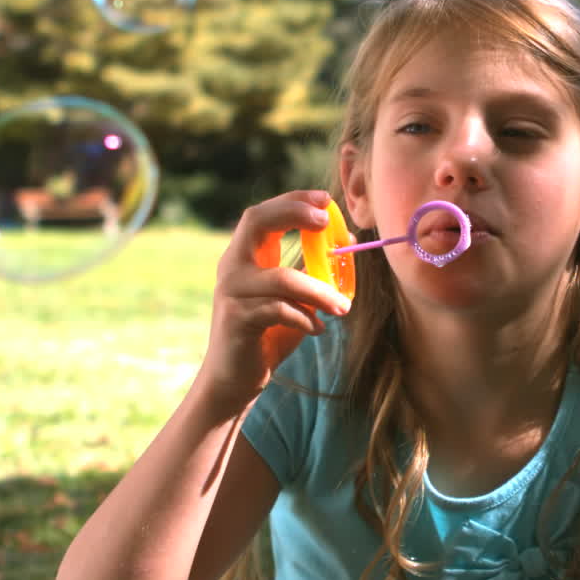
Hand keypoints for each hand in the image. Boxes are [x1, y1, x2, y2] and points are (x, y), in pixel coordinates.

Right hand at [202, 190, 352, 405]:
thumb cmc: (268, 335)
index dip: (292, 202)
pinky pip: (279, 310)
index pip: (263, 214)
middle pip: (257, 222)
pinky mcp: (236, 319)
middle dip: (293, 214)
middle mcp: (233, 267)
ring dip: (319, 292)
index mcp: (246, 257)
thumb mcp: (295, 299)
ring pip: (282, 278)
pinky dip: (305, 319)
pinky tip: (317, 330)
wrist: (234, 379)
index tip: (324, 200)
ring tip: (342, 307)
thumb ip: (313, 273)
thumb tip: (348, 241)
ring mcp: (231, 292)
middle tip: (326, 222)